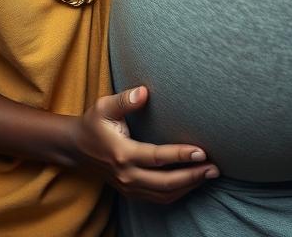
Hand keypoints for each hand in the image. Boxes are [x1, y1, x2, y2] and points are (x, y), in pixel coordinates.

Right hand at [70, 85, 218, 202]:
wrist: (76, 148)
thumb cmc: (93, 123)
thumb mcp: (104, 106)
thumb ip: (124, 99)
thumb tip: (144, 92)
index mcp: (122, 153)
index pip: (157, 158)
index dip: (180, 155)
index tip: (202, 152)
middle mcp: (126, 175)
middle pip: (165, 183)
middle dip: (192, 176)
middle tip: (215, 168)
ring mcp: (128, 187)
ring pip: (164, 195)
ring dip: (188, 186)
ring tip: (209, 175)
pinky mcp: (130, 192)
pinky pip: (158, 199)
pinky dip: (177, 193)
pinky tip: (191, 182)